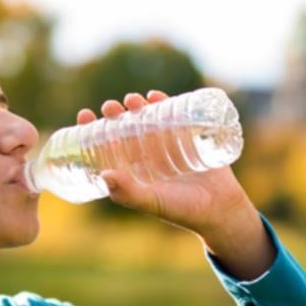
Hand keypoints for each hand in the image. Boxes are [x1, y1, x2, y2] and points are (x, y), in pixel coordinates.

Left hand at [75, 90, 253, 237]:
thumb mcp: (151, 201)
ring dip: (136, 106)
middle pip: (125, 128)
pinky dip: (164, 103)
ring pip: (146, 119)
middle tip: (110, 106)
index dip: (93, 130)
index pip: (107, 146)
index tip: (85, 115)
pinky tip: (155, 96)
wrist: (220, 208)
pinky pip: (173, 116)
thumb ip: (128, 192)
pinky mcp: (188, 138)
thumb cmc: (181, 210)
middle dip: (115, 114)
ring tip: (132, 99)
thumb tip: (103, 174)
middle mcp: (146, 156)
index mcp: (133, 171)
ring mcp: (167, 146)